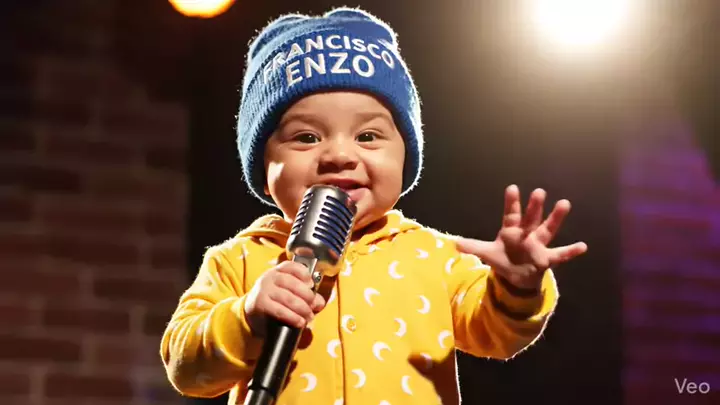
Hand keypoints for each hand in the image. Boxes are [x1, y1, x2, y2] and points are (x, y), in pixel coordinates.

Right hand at [243, 261, 325, 335]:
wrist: (253, 312)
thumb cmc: (275, 301)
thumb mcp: (289, 294)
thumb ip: (307, 296)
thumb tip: (320, 302)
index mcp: (278, 271)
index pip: (291, 266)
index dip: (303, 273)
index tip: (311, 284)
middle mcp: (269, 278)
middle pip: (291, 283)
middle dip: (306, 295)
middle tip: (313, 305)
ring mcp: (263, 290)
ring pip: (287, 297)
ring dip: (302, 308)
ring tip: (309, 316)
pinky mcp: (260, 305)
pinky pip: (279, 310)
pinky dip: (292, 317)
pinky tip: (299, 322)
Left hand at [456, 185, 587, 289]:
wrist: (516, 276)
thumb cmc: (503, 258)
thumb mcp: (486, 253)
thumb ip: (472, 246)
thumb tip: (453, 243)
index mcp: (511, 230)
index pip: (511, 214)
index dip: (511, 202)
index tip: (512, 188)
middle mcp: (526, 234)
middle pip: (531, 218)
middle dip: (535, 206)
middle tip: (539, 191)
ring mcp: (538, 245)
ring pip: (548, 229)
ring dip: (556, 218)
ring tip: (565, 203)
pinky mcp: (546, 258)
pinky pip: (561, 254)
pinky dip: (571, 251)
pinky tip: (583, 246)